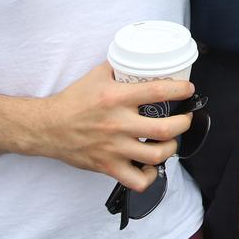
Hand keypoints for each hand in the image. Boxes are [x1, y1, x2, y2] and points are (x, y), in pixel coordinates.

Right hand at [35, 62, 193, 189]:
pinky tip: (151, 166)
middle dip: (184, 123)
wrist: (49, 127)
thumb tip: (138, 58)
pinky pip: (137, 180)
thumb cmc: (73, 100)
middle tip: (185, 117)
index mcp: (116, 98)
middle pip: (165, 129)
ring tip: (171, 140)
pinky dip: (150, 176)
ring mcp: (114, 148)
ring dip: (171, 148)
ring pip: (156, 155)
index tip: (189, 89)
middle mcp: (118, 124)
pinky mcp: (108, 167)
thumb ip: (119, 67)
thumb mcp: (96, 75)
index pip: (157, 92)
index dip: (180, 90)